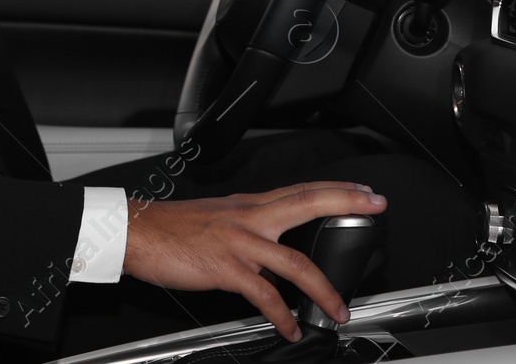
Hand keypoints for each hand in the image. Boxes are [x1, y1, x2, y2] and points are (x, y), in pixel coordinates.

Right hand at [122, 181, 386, 341]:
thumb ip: (248, 228)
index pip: (301, 191)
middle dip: (345, 202)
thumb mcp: (218, 218)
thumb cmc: (173, 229)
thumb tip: (270, 248)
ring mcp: (240, 242)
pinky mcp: (226, 268)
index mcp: (249, 205)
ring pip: (295, 261)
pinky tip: (291, 327)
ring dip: (323, 289)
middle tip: (375, 204)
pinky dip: (282, 315)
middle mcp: (250, 217)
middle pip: (307, 203)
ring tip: (340, 310)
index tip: (363, 189)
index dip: (335, 188)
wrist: (140, 232)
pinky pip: (264, 295)